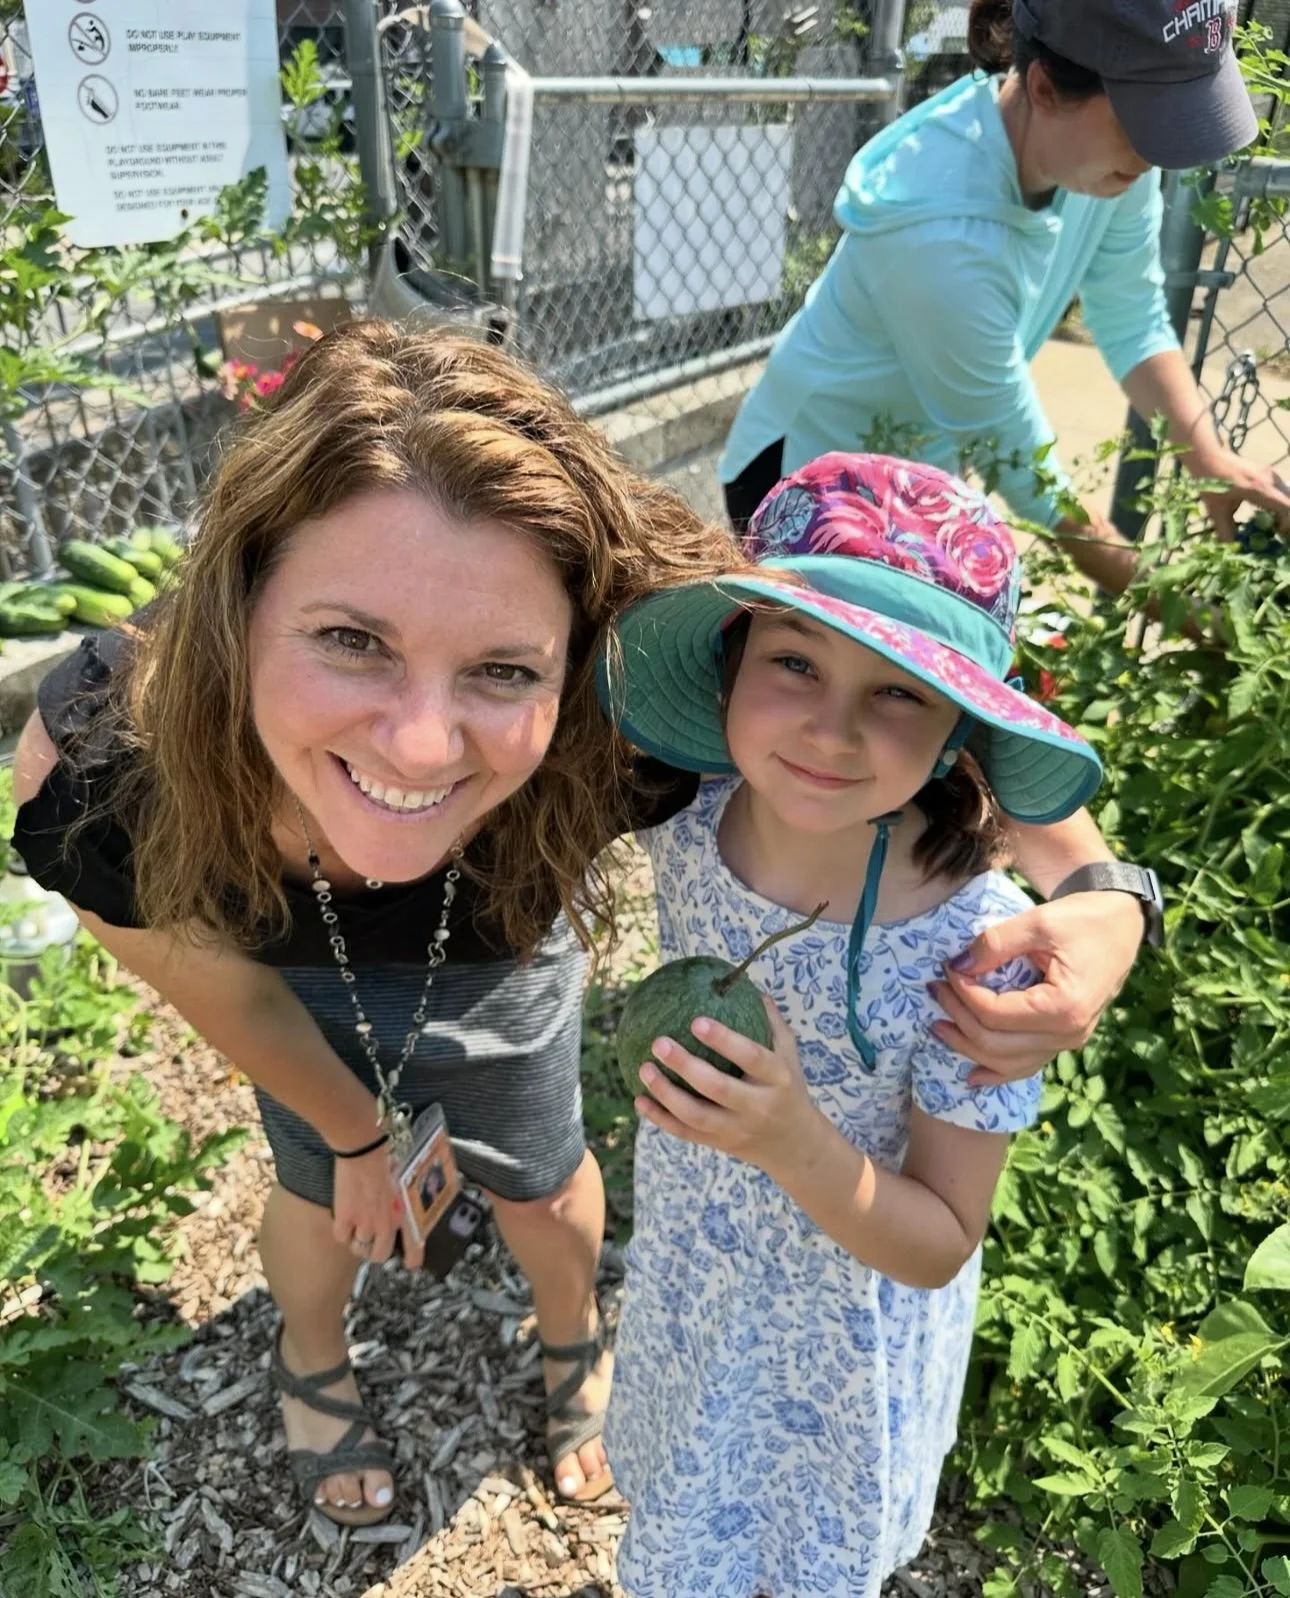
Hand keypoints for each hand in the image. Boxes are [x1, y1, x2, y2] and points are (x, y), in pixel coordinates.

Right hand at [331, 1143, 424, 1268]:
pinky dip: (342, 1232)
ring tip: (356, 1228)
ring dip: (357, 1241)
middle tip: (370, 1241)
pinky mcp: (345, 1218)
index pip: (413, 1245)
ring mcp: (365, 1223)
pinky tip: (343, 1221)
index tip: (410, 1264)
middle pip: (379, 1255)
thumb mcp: (402, 1182)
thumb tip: (395, 1209)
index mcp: (403, 1213)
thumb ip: (399, 1201)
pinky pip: (341, 1238)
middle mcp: (385, 1224)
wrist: (363, 1151)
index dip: (412, 1258)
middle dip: (374, 1251)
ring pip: (359, 1248)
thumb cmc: (384, 1160)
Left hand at [635, 996, 821, 1178]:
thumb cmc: (786, 1086)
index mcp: (776, 1078)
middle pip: (718, 1088)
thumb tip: (746, 984)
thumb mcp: (788, 1054)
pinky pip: (685, 1132)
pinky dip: (660, 1118)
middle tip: (658, 1042)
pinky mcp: (719, 1143)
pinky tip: (640, 1100)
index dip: (724, 1040)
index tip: (697, 1020)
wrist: (794, 1144)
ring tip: (644, 1068)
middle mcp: (758, 1106)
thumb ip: (770, 1021)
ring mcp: (737, 1129)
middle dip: (686, 1066)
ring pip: (696, 1115)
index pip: (751, 1057)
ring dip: (666, 1093)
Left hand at [929, 891, 1143, 1087]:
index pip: (995, 1013)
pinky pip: (1026, 1065)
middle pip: (995, 1044)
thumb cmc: (1085, 920)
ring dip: (968, 1046)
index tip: (946, 969)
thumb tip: (956, 966)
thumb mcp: (1038, 922)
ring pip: (1007, 1063)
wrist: (1121, 925)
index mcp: (1064, 1007)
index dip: (963, 993)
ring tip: (938, 1025)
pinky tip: (971, 1074)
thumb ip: (995, 944)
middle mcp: (1068, 1034)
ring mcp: (1067, 1042)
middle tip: (935, 989)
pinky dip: (996, 1071)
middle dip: (958, 1019)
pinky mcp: (1063, 1039)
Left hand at [1191, 448, 1289, 540]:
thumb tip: (1232, 547)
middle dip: (1288, 519)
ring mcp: (1270, 473)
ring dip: (1284, 510)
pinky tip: (1263, 511)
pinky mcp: (1267, 471)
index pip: (1288, 507)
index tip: (1278, 534)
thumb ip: (1225, 530)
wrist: (1207, 455)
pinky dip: (1278, 502)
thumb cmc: (1210, 482)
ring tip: (1272, 524)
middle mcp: (1270, 480)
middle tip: (1278, 533)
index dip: (1288, 524)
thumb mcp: (1216, 510)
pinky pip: (1280, 489)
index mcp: (1261, 489)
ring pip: (1287, 494)